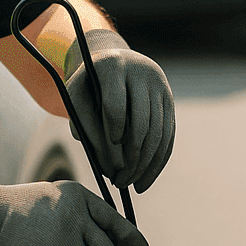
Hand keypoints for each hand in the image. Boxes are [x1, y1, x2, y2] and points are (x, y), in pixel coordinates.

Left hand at [64, 31, 174, 191]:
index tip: (106, 156)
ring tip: (131, 184)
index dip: (112, 133)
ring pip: (159, 131)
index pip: (116, 104)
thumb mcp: (77, 99)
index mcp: (113, 66)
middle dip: (131, 158)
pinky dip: (158, 160)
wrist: (112, 60)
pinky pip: (168, 134)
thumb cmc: (88, 86)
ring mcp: (159, 86)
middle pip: (142, 122)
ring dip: (146, 164)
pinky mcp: (168, 99)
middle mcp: (142, 72)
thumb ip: (86, 128)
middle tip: (119, 182)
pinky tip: (145, 178)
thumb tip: (109, 168)